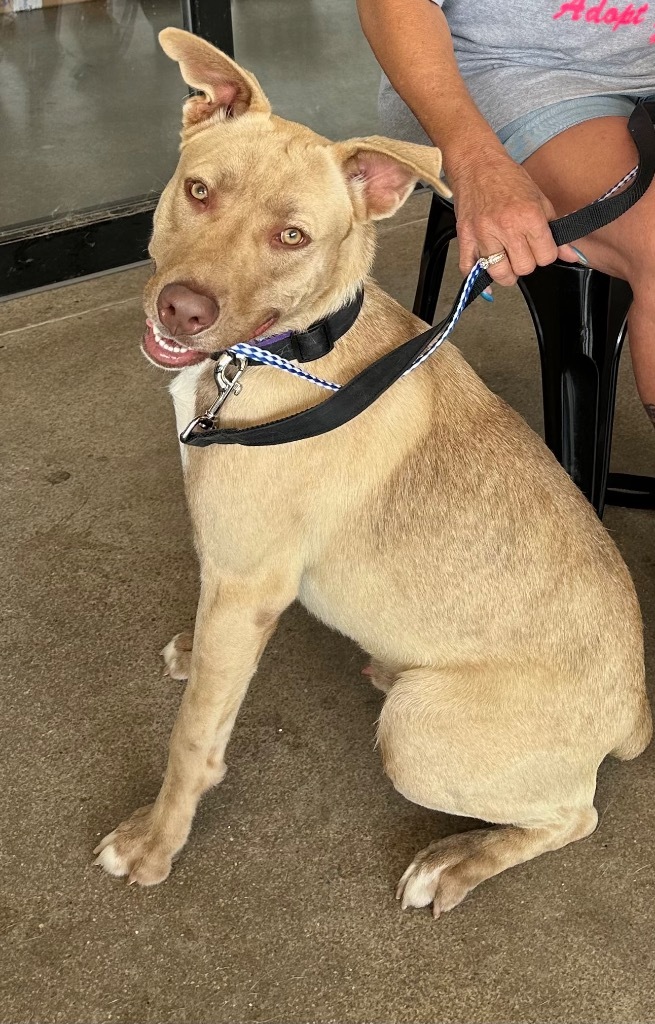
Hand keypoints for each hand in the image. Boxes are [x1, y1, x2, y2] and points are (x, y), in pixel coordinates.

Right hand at [447, 146, 580, 285]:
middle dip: (526, 262)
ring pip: (500, 273)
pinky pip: (470, 269)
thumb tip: (571, 255)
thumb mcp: (539, 200)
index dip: (546, 254)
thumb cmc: (508, 179)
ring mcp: (483, 234)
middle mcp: (506, 227)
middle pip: (524, 268)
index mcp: (529, 216)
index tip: (540, 247)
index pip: (546, 256)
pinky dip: (477, 273)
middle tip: (522, 250)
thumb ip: (555, 231)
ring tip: (506, 259)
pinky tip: (484, 265)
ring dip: (505, 271)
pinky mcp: (466, 238)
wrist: (477, 164)